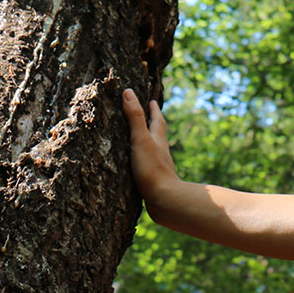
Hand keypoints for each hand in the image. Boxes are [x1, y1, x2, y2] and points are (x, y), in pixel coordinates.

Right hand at [123, 89, 180, 211]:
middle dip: (153, 124)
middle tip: (149, 116)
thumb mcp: (140, 139)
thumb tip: (128, 92)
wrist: (165, 200)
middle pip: (158, 134)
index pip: (157, 120)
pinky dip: (144, 161)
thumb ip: (134, 117)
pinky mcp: (154, 181)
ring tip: (143, 140)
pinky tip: (140, 167)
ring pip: (155, 150)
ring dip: (149, 142)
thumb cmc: (152, 169)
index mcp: (158, 140)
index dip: (153, 110)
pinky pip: (148, 166)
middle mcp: (161, 151)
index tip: (152, 101)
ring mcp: (159, 167)